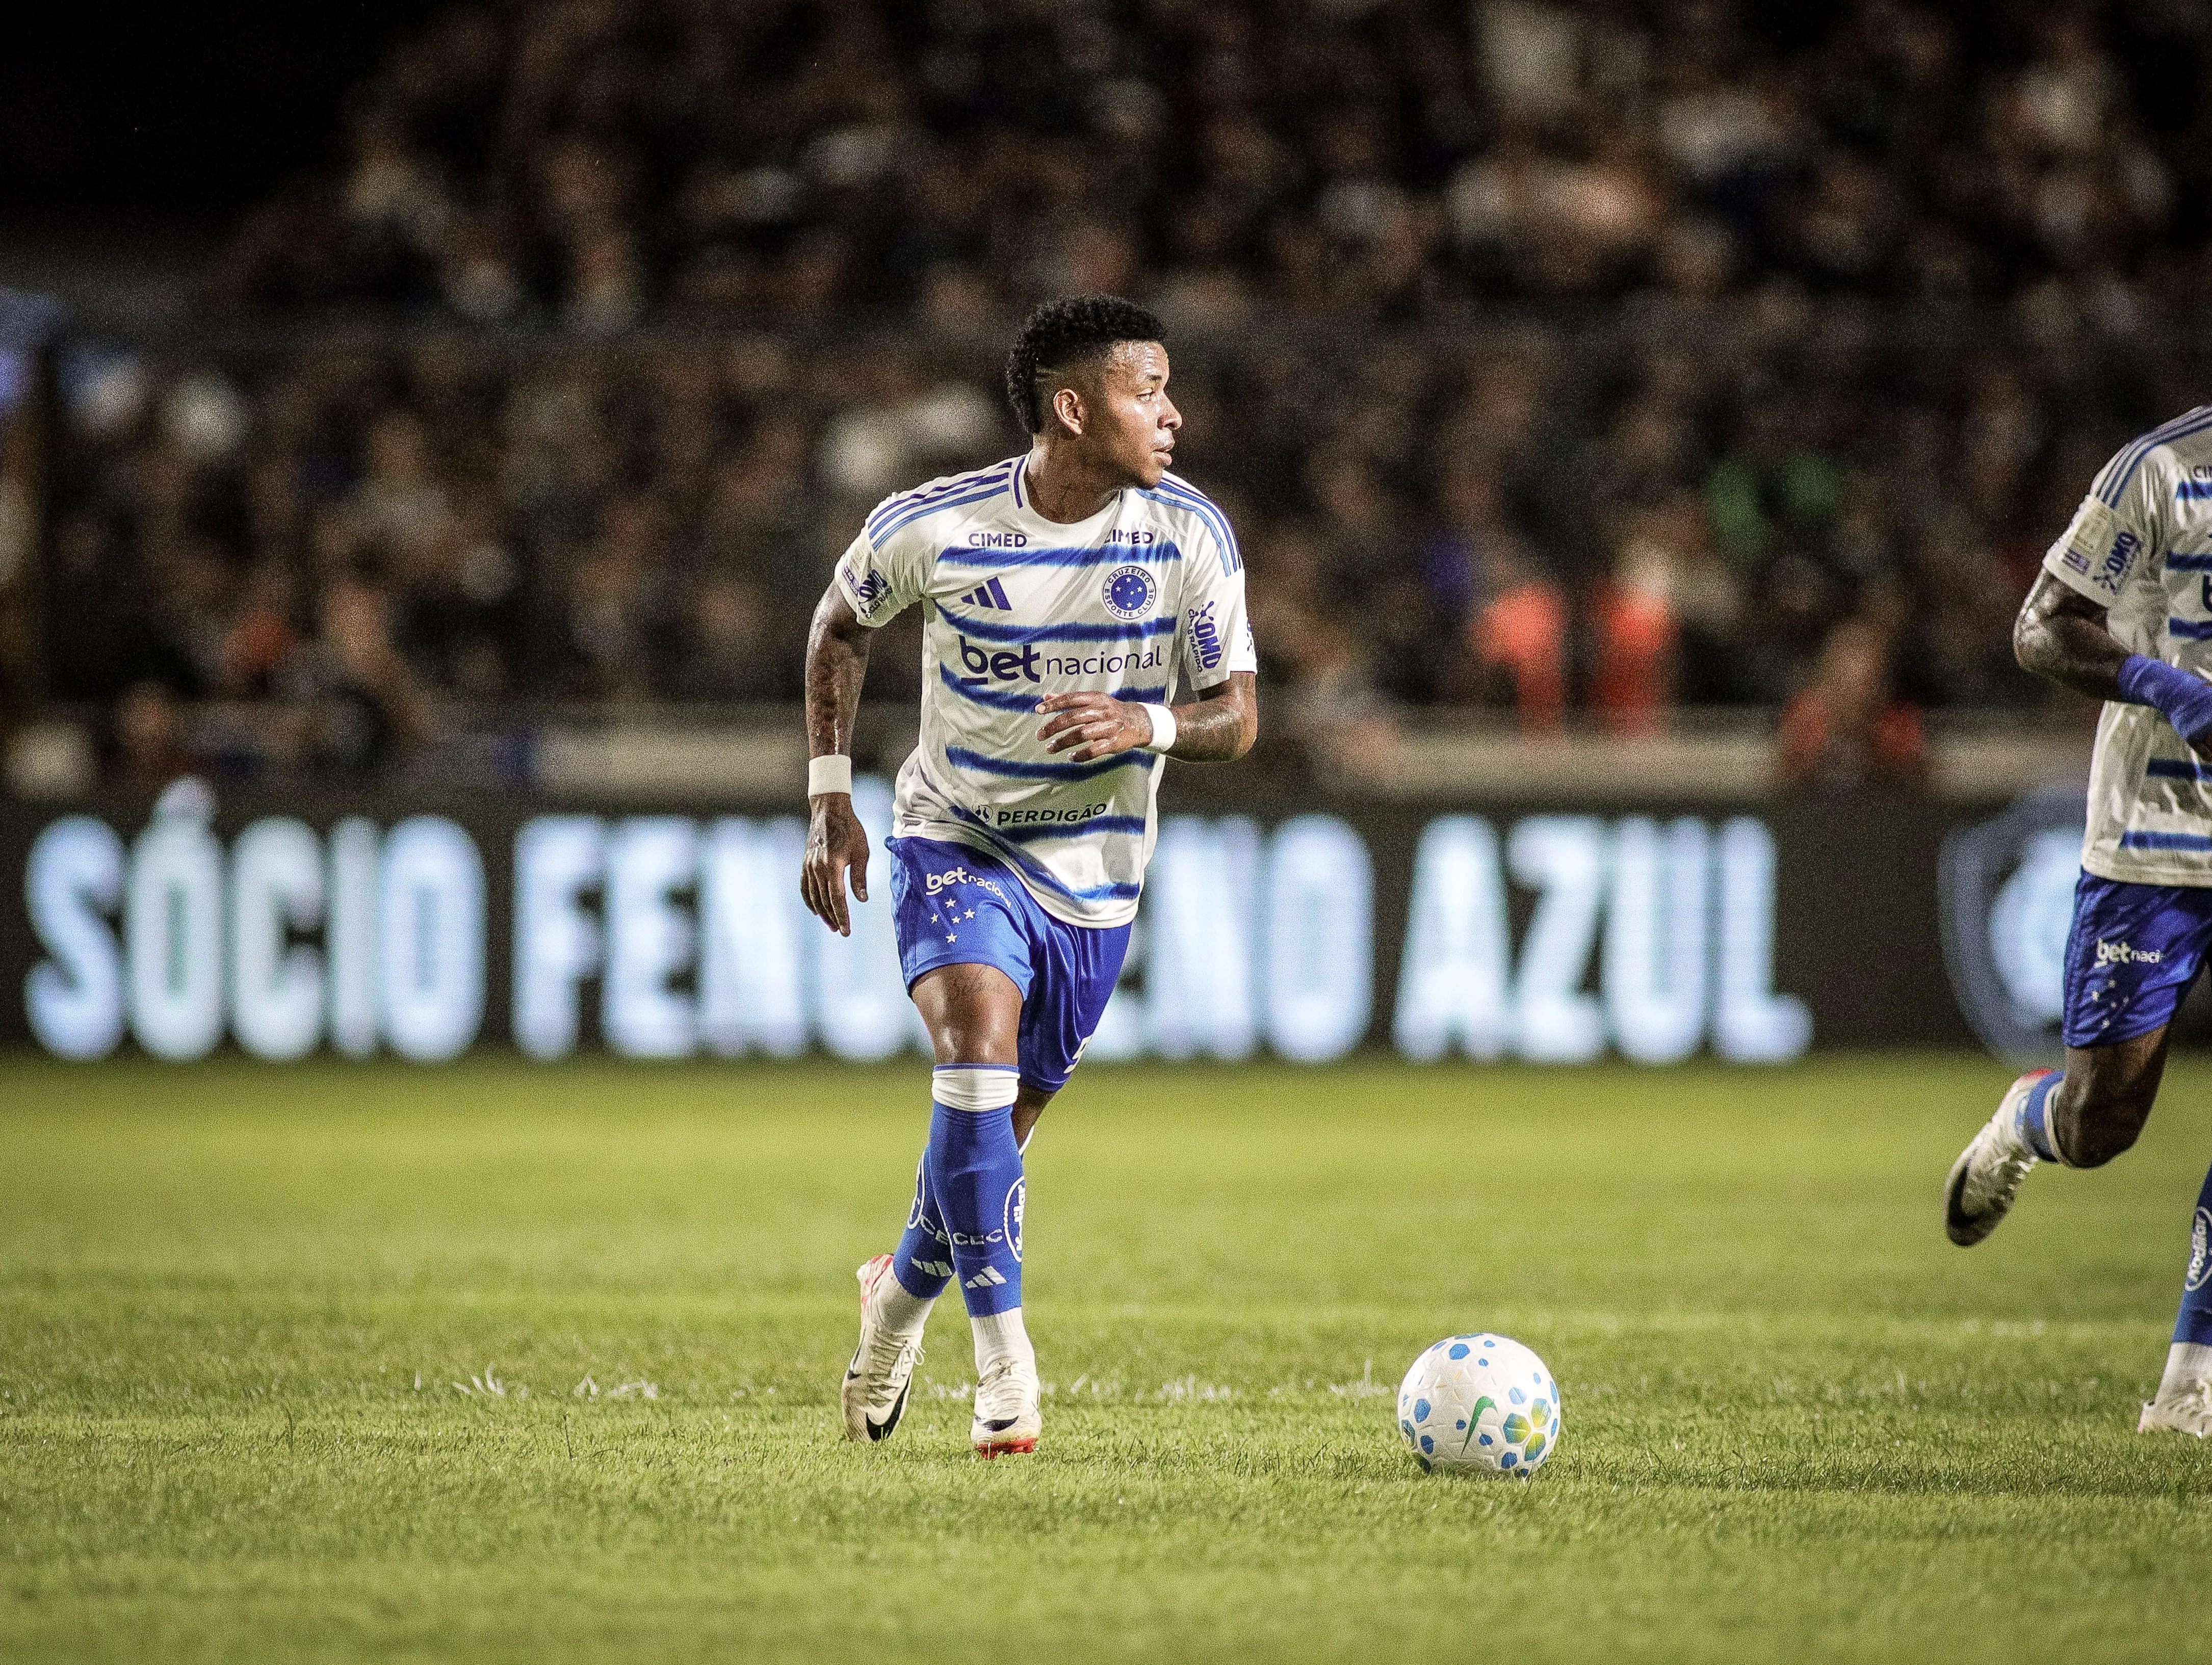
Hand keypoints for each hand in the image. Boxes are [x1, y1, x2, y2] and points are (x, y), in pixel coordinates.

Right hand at [801, 795, 869, 934]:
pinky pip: (805, 887)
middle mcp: (818, 868)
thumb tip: (862, 900)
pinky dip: (810, 900)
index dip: (842, 916)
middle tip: (841, 931)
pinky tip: (816, 910)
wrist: (829, 811)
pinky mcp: (805, 863)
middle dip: (833, 918)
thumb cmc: (850, 829)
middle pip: (824, 901)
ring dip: (822, 912)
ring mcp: (809, 866)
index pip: (837, 898)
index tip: (846, 931)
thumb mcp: (862, 852)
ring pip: (814, 896)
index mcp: (833, 865)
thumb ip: (860, 877)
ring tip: (831, 924)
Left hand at [1036, 691, 1153, 761]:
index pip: (1071, 699)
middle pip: (1073, 718)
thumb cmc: (1110, 710)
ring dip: (1063, 742)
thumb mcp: (1092, 700)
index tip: (1038, 710)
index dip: (1054, 704)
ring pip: (1081, 734)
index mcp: (1095, 698)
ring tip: (1050, 748)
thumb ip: (1069, 699)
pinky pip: (1095, 750)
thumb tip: (1046, 696)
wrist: (1138, 721)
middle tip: (1040, 735)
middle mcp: (1101, 711)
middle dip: (1054, 726)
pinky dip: (1081, 755)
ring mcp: (1108, 727)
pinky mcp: (1114, 742)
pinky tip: (1071, 757)